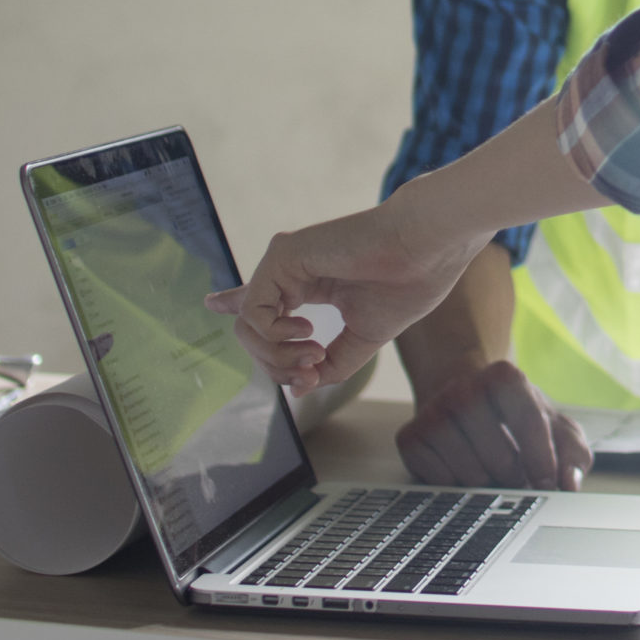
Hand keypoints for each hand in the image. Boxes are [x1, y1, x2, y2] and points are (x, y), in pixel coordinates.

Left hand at [206, 196, 484, 389]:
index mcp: (312, 281)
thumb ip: (330, 364)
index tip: (213, 303)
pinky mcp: (282, 256)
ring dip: (279, 358)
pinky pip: (254, 314)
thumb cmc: (406, 286)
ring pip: (249, 328)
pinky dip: (276, 336)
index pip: (264, 297)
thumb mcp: (363, 339)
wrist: (426, 249)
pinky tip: (308, 332)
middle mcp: (293, 270)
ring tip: (315, 356)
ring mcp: (285, 262)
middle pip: (253, 330)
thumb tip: (297, 389)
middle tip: (311, 373)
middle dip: (277, 365)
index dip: (237, 303)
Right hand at [397, 359, 591, 491]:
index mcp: (505, 377)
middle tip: (518, 480)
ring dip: (486, 486)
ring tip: (491, 474)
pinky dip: (457, 488)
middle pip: (500, 458)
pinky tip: (462, 471)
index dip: (543, 462)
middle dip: (515, 479)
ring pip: (469, 474)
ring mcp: (432, 411)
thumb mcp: (553, 426)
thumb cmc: (515, 416)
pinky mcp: (409, 436)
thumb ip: (573, 452)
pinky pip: (439, 482)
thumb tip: (570, 483)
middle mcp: (464, 388)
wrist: (462, 398)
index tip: (548, 485)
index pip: (531, 425)